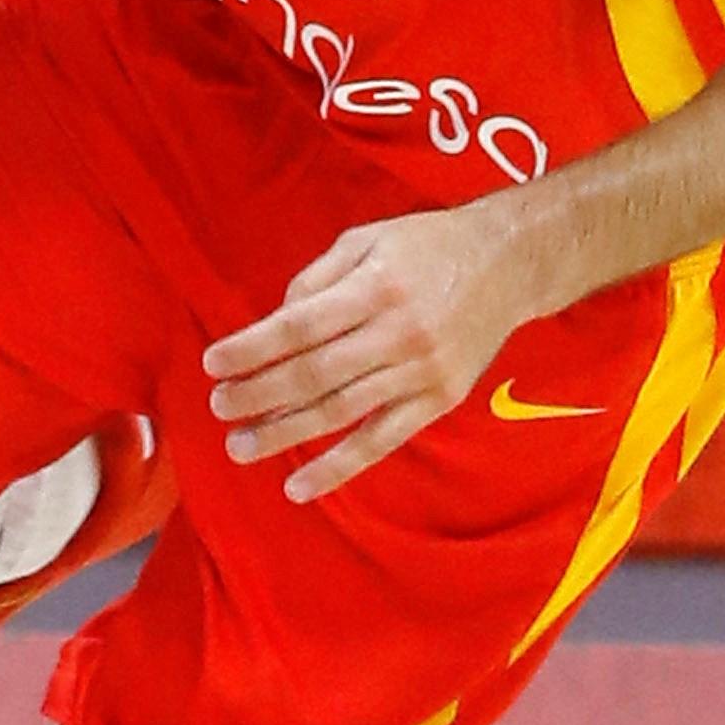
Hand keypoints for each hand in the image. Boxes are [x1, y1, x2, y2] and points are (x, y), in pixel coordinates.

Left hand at [206, 206, 535, 502]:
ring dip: (285, 433)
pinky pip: (381, 441)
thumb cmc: (428, 246)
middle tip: (219, 407)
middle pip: (314, 374)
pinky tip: (299, 486)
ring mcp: (421, 372)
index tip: (214, 364)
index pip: (299, 326)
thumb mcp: (367, 239)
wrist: (510, 264)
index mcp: (376, 287)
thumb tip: (275, 325)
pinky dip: (339, 468)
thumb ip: (316, 278)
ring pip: (341, 413)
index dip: (252, 348)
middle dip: (258, 395)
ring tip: (241, 446)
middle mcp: (399, 332)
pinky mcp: (439, 401)